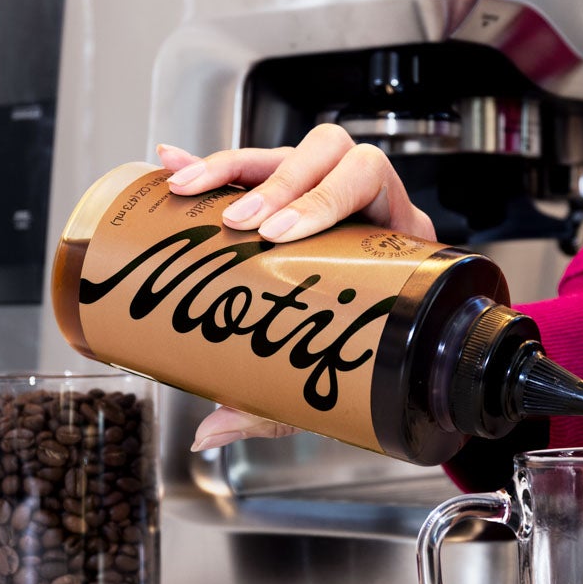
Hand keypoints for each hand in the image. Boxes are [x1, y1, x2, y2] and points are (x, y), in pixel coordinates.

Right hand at [157, 126, 436, 451]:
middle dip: (279, 181)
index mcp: (399, 237)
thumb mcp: (340, 385)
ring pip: (291, 149)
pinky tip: (172, 170)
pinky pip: (253, 168)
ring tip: (189, 190)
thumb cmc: (382, 359)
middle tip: (238, 221)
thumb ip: (277, 408)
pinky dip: (212, 167)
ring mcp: (330, 191)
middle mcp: (369, 202)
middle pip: (332, 151)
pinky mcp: (293, 196)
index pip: (370, 179)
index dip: (324, 198)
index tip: (277, 235)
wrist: (411, 353)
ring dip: (237, 165)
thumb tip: (210, 433)